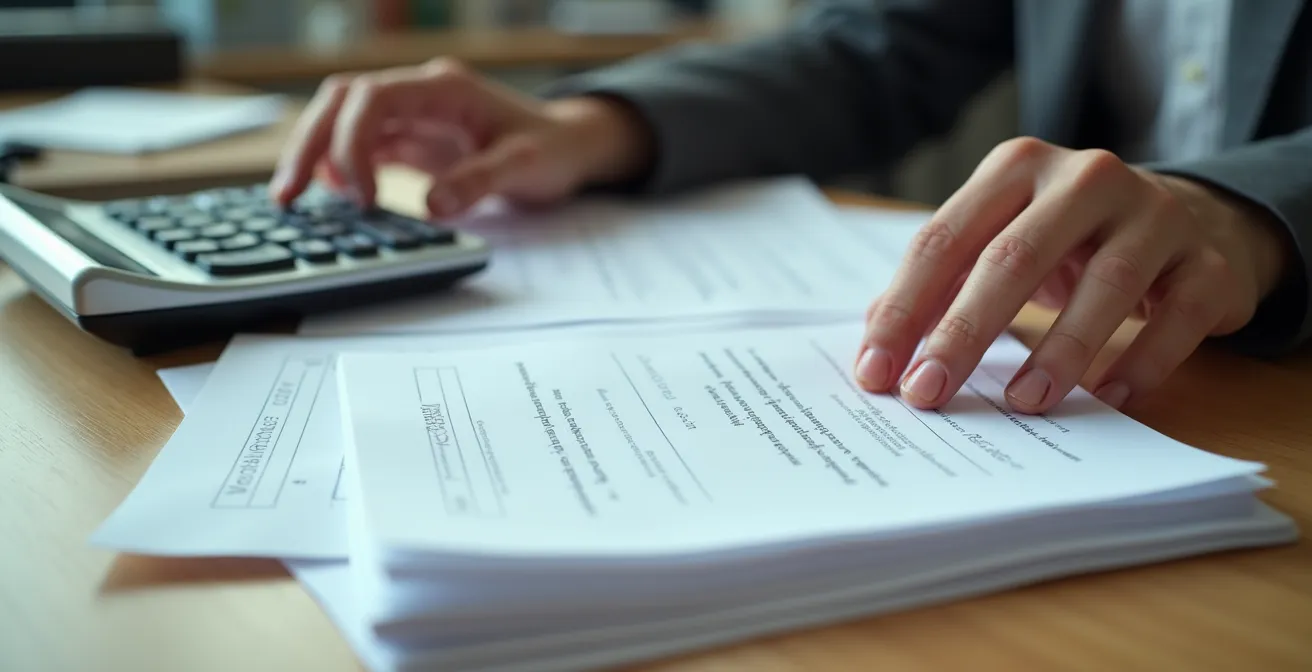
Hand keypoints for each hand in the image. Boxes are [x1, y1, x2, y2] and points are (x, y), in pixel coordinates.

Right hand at [270, 58, 652, 216]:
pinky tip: (331, 196)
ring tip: (291, 198)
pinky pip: (359, 143)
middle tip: (288, 195)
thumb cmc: (551, 150)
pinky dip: (337, 166)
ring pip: (341, 119)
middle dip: (310, 144)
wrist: (568, 147)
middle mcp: (419, 94)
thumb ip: (479, 182)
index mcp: (443, 88)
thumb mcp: (524, 167)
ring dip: (314, 154)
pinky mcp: (410, 139)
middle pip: (342, 102)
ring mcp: (411, 115)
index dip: (353, 143)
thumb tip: (432, 205)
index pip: (372, 99)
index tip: (362, 197)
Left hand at [854, 137, 1291, 412]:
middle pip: (1012, 258)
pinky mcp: (1210, 261)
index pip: (943, 240)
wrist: (1190, 220)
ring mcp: (1154, 215)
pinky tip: (1107, 396)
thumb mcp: (1000, 240)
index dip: (904, 309)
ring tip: (1022, 404)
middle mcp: (1084, 178)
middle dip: (962, 333)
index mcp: (1015, 168)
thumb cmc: (1068, 241)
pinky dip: (1141, 362)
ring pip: (1103, 284)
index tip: (877, 374)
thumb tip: (876, 344)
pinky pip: (1177, 316)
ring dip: (1057, 352)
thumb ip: (941, 283)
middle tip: (927, 394)